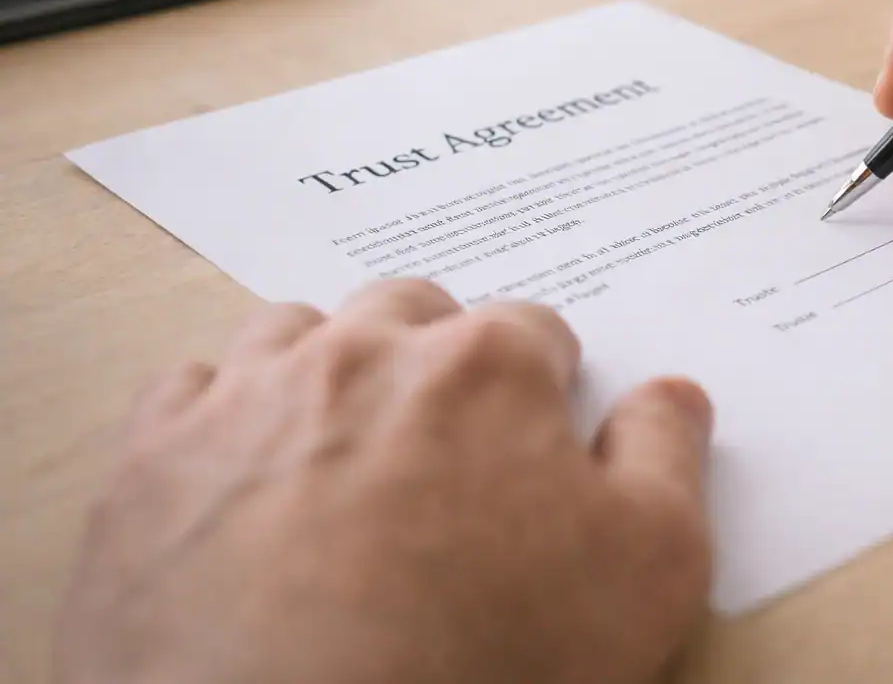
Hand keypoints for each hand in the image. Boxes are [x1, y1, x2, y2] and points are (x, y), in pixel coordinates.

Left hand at [54, 281, 714, 683]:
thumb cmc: (490, 663)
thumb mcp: (649, 569)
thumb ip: (666, 455)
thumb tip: (671, 391)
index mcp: (485, 365)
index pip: (534, 333)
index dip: (544, 391)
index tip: (535, 447)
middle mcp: (363, 352)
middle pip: (412, 313)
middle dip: (436, 359)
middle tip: (445, 450)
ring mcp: (248, 398)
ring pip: (298, 334)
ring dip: (328, 370)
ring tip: (343, 454)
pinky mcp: (153, 461)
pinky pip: (189, 390)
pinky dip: (222, 417)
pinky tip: (246, 478)